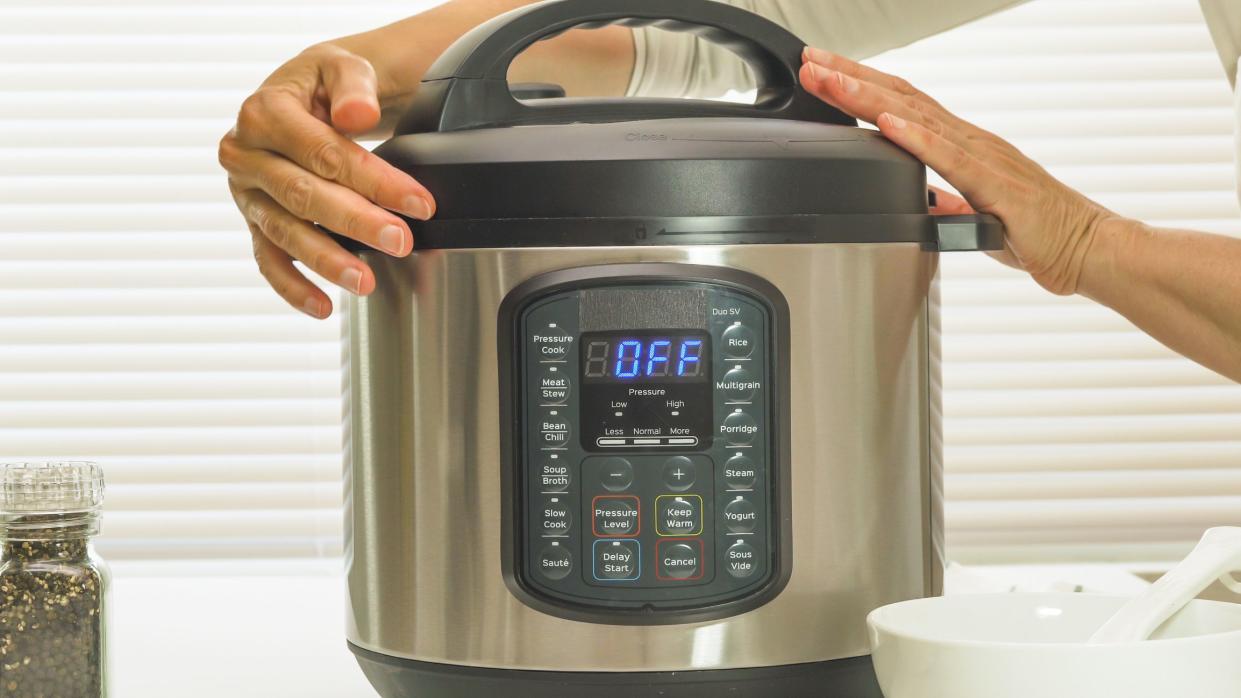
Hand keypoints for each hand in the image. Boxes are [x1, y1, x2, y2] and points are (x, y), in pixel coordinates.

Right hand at [218, 43, 434, 317]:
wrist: (303, 94)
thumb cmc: (325, 84)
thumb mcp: (342, 66)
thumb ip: (353, 84)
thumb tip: (357, 113)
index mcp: (264, 111)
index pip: (323, 152)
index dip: (374, 180)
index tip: (419, 203)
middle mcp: (245, 153)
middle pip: (303, 195)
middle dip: (356, 222)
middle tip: (400, 241)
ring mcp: (247, 192)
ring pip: (284, 232)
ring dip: (327, 260)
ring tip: (366, 280)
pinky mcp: (254, 220)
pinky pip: (268, 259)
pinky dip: (293, 287)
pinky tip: (323, 307)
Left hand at [800, 48, 1113, 295]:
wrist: (1087, 249)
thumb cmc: (1037, 233)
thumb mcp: (975, 218)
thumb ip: (948, 204)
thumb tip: (922, 200)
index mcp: (963, 147)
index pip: (903, 106)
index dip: (860, 88)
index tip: (823, 74)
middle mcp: (971, 141)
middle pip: (900, 98)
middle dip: (850, 79)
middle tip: (810, 61)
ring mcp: (983, 158)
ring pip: (917, 117)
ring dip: (869, 97)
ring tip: (831, 80)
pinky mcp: (994, 185)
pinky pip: (949, 157)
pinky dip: (915, 137)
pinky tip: (887, 122)